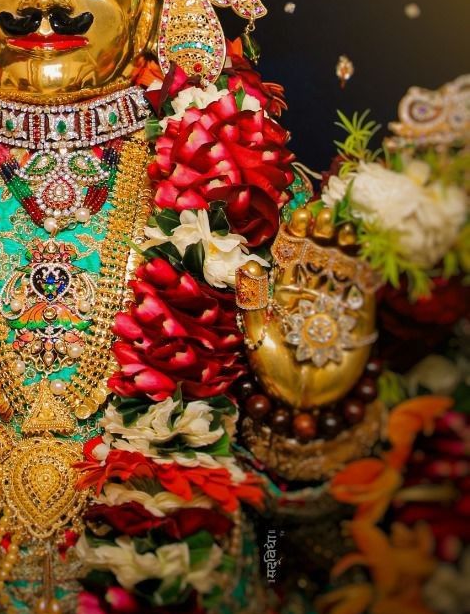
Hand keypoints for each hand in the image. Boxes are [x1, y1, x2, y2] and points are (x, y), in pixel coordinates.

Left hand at [236, 206, 378, 409]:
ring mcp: (335, 302)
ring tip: (344, 227)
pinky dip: (364, 272)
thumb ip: (254, 301)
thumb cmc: (273, 367)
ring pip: (340, 266)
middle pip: (317, 252)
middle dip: (320, 232)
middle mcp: (310, 291)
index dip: (295, 232)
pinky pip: (362, 290)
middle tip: (324, 213)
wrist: (303, 400)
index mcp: (283, 290)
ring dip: (343, 246)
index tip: (299, 214)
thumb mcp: (256, 334)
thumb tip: (249, 265)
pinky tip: (364, 256)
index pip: (290, 252)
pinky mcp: (357, 318)